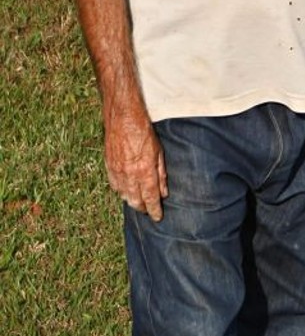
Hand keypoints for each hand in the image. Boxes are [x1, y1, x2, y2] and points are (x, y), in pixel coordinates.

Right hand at [104, 104, 167, 219]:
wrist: (122, 117)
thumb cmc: (144, 131)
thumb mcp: (159, 151)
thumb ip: (161, 173)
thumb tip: (164, 192)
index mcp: (144, 171)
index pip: (151, 198)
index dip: (154, 210)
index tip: (158, 218)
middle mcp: (130, 175)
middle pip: (136, 201)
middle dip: (143, 208)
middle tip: (149, 211)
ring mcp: (117, 172)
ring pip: (124, 196)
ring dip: (132, 201)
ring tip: (139, 203)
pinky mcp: (109, 167)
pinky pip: (115, 186)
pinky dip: (121, 191)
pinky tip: (126, 192)